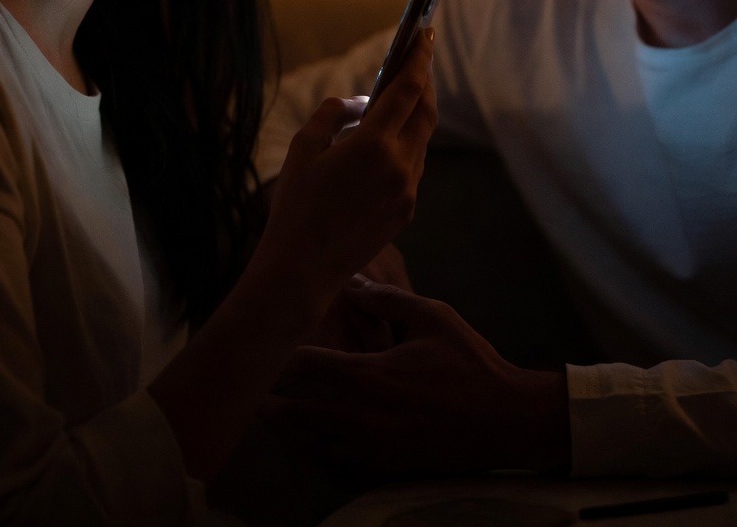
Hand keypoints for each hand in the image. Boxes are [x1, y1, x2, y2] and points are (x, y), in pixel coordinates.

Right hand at [259, 31, 435, 302]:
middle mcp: (399, 166)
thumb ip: (334, 113)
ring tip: (400, 97)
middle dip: (425, 81)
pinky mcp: (407, 211)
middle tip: (418, 58)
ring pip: (421, 140)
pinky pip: (413, 167)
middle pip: (426, 111)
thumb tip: (360, 102)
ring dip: (415, 115)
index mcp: (372, 144)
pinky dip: (406, 145)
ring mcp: (407, 191)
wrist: (302, 269)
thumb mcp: (303, 148)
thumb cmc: (295, 206)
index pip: (407, 88)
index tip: (425, 33)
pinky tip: (387, 142)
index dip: (419, 57)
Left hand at [267, 281, 570, 479]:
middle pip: (296, 415)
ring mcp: (373, 448)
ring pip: (312, 446)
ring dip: (289, 433)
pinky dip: (319, 456)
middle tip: (245, 396)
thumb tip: (353, 283)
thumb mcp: (432, 317)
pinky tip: (312, 446)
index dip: (276, 357)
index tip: (256, 348)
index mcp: (370, 375)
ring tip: (269, 421)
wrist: (506, 420)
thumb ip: (387, 299)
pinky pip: (339, 467)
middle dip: (268, 405)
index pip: (306, 366)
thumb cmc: (469, 363)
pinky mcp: (387, 468)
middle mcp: (363, 416)